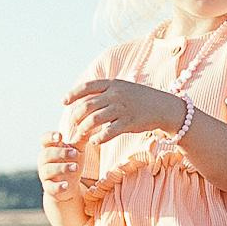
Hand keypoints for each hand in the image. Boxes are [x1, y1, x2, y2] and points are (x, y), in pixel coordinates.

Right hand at [39, 130, 94, 214]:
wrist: (68, 185)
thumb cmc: (71, 162)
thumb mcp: (77, 150)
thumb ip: (81, 138)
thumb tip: (91, 123)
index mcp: (49, 149)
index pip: (44, 140)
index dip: (50, 137)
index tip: (59, 136)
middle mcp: (44, 161)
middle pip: (47, 154)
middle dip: (60, 153)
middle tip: (75, 153)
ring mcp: (45, 175)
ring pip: (48, 170)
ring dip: (62, 168)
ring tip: (75, 167)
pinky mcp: (49, 188)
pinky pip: (51, 187)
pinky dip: (58, 186)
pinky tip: (67, 185)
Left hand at [63, 75, 185, 139]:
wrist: (162, 107)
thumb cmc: (139, 99)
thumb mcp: (122, 88)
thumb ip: (105, 92)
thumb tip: (85, 98)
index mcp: (112, 84)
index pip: (87, 87)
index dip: (73, 94)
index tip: (64, 102)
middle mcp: (116, 95)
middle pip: (87, 105)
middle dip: (76, 116)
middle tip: (72, 124)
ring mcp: (122, 108)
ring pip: (94, 120)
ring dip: (84, 129)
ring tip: (80, 135)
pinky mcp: (129, 123)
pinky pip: (108, 132)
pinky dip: (98, 138)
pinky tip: (94, 141)